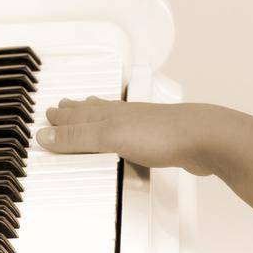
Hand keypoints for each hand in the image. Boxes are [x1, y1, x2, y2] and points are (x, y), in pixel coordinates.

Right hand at [37, 97, 218, 176]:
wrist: (205, 140)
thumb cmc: (163, 134)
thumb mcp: (110, 137)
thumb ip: (78, 138)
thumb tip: (47, 134)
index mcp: (110, 114)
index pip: (78, 115)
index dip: (61, 116)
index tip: (48, 113)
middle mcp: (125, 117)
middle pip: (94, 113)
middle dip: (75, 112)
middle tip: (61, 109)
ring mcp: (142, 129)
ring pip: (112, 123)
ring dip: (96, 122)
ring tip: (88, 116)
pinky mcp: (158, 144)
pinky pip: (130, 140)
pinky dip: (119, 139)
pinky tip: (125, 142)